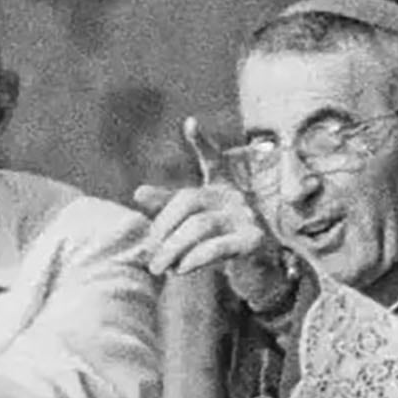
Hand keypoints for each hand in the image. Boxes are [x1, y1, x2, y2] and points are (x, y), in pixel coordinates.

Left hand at [135, 139, 291, 313]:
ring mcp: (247, 217)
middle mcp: (236, 197)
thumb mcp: (194, 225)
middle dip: (162, 227)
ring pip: (199, 226)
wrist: (259, 275)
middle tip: (149, 253)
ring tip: (159, 267)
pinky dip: (195, 259)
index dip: (202, 142)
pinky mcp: (253, 242)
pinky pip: (218, 247)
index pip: (213, 160)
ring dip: (173, 249)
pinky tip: (181, 269)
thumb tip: (138, 192)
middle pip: (189, 200)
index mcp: (222, 188)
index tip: (190, 123)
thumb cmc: (221, 245)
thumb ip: (168, 209)